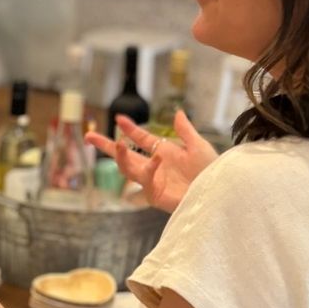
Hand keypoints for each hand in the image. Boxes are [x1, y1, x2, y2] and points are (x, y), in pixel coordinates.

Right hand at [86, 110, 216, 213]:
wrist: (219, 192)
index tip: (118, 118)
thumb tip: (177, 112)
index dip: (129, 129)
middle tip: (89, 136)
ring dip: (120, 157)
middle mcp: (154, 166)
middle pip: (124, 156)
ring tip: (117, 144)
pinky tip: (156, 158)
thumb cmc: (213, 172)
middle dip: (106, 146)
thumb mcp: (199, 146)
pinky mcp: (155, 195)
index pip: (141, 139)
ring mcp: (153, 181)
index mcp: (164, 153)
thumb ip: (185, 131)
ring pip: (128, 169)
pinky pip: (146, 180)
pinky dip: (150, 168)